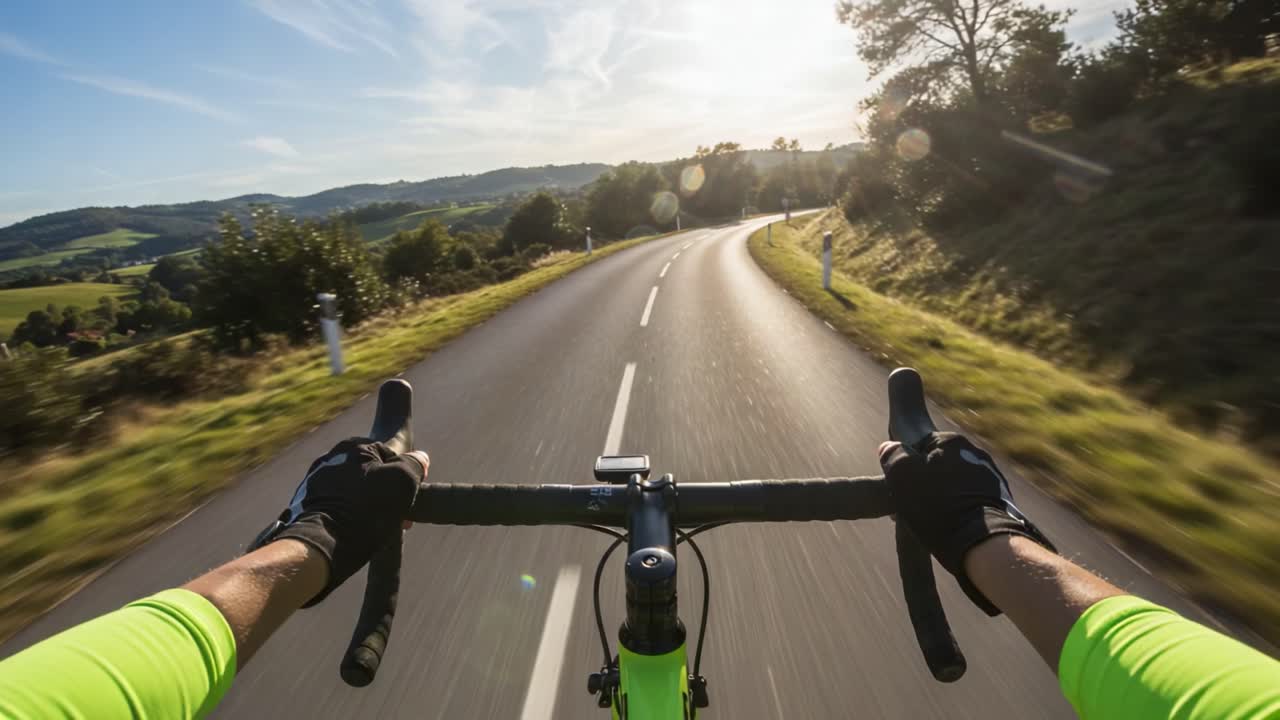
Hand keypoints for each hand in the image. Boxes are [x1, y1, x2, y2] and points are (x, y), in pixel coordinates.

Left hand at [250, 439, 427, 604]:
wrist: (325, 544)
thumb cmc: (367, 510)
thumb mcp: (401, 481)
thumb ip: (414, 464)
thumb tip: (420, 457)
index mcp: (353, 446)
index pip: (391, 456)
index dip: (405, 477)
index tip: (409, 499)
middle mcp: (330, 458)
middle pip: (371, 472)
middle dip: (386, 492)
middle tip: (398, 517)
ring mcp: (316, 481)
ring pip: (355, 489)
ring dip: (369, 503)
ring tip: (379, 526)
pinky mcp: (307, 503)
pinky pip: (339, 503)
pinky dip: (351, 513)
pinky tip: (359, 529)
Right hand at [879, 433, 1054, 614]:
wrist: (983, 543)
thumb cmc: (938, 506)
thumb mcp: (903, 476)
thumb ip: (893, 455)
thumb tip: (889, 447)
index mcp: (951, 441)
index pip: (918, 447)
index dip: (905, 469)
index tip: (899, 490)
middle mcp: (975, 453)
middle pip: (938, 466)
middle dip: (924, 484)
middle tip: (912, 509)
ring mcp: (992, 477)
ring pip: (954, 484)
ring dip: (942, 498)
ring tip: (931, 522)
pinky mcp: (1001, 500)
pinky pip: (970, 500)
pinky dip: (959, 510)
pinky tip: (951, 526)